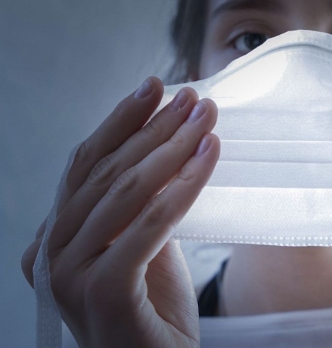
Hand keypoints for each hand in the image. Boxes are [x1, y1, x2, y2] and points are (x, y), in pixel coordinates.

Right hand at [21, 77, 219, 346]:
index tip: (153, 88)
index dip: (120, 123)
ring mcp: (69, 274)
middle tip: (192, 98)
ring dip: (173, 147)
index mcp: (54, 239)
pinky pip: (151, 224)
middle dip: (153, 129)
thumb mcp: (142, 248)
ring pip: (126, 191)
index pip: (86, 167)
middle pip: (106, 173)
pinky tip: (210, 155)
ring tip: (206, 117)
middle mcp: (50, 254)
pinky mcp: (101, 291)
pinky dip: (184, 185)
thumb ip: (139, 206)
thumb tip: (165, 147)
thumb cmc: (152, 314)